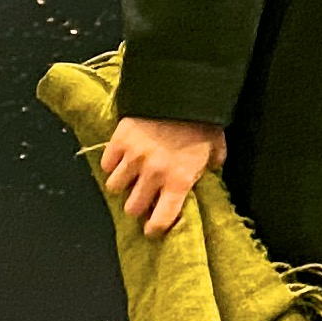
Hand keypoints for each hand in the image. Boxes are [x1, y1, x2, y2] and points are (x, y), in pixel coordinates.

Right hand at [100, 115, 225, 239]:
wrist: (182, 91)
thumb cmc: (203, 122)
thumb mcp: (216, 149)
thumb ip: (210, 167)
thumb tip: (206, 176)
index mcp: (179, 180)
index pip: (162, 218)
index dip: (156, 228)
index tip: (153, 229)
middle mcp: (153, 174)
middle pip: (133, 208)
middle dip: (138, 206)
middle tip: (143, 198)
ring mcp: (133, 158)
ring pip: (114, 188)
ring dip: (123, 185)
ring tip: (131, 177)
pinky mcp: (118, 142)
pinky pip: (105, 165)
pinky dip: (112, 165)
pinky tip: (122, 159)